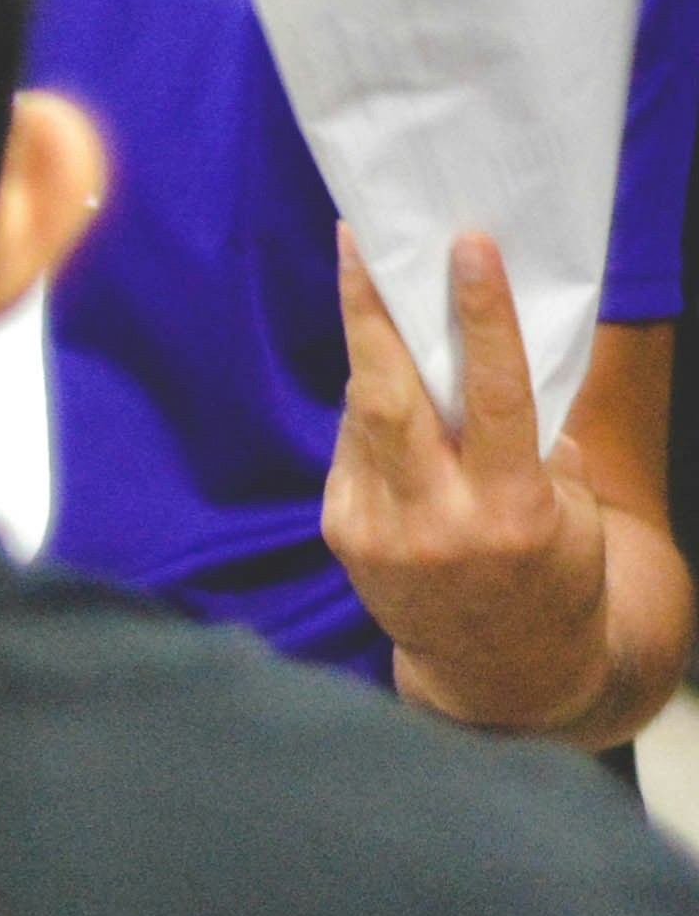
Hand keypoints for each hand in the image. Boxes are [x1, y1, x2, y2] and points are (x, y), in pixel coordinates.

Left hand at [333, 227, 617, 731]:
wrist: (508, 672)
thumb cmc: (556, 572)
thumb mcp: (571, 512)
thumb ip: (530, 444)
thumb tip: (482, 356)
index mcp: (514, 509)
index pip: (493, 393)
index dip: (480, 314)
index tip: (467, 246)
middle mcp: (439, 520)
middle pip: (387, 394)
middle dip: (369, 313)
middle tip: (358, 243)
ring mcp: (382, 530)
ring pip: (361, 414)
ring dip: (366, 349)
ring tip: (372, 285)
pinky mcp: (343, 535)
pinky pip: (351, 449)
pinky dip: (368, 413)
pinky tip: (383, 388)